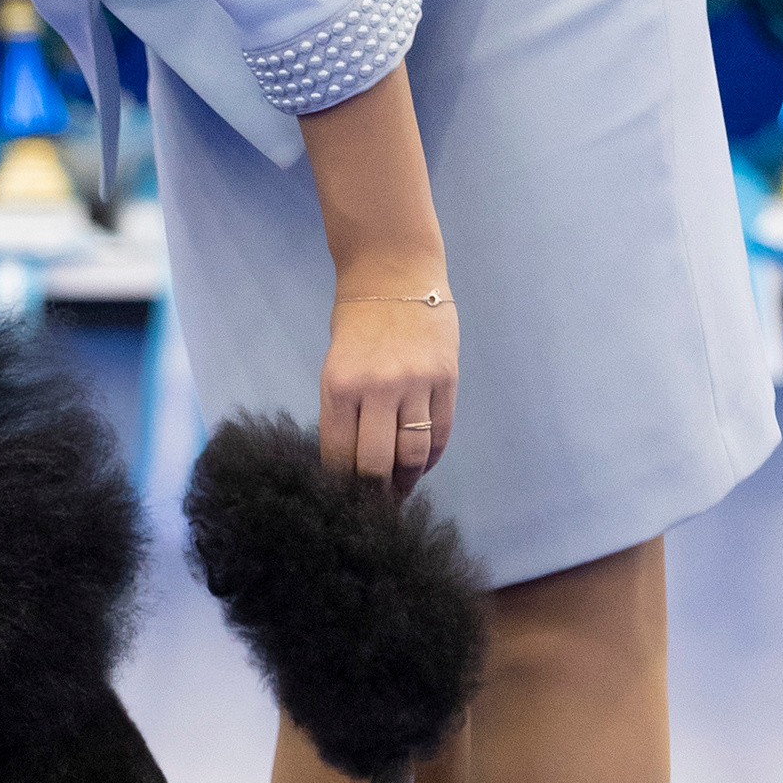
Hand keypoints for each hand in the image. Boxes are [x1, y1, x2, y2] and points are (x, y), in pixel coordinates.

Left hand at [319, 281, 456, 490]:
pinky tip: (420, 466)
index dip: (341, 487)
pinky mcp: (446, 379)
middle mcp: (377, 388)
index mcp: (339, 386)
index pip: (339, 455)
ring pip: (412, 453)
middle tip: (372, 511)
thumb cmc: (357, 320)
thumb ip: (344, 409)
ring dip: (405, 481)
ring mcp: (416, 384)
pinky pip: (440, 432)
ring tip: (398, 492)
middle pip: (377, 463)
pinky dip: (430, 457)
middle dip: (373, 495)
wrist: (396, 271)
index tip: (343, 504)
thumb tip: (352, 462)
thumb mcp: (335, 365)